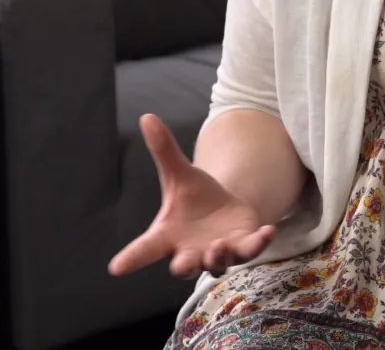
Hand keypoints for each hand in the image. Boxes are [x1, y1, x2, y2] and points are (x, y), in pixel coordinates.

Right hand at [107, 114, 276, 279]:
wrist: (223, 209)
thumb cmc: (194, 196)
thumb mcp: (179, 173)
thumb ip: (164, 150)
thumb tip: (147, 117)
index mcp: (167, 235)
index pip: (145, 248)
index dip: (131, 258)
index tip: (116, 267)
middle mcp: (190, 251)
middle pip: (183, 267)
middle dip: (184, 266)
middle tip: (181, 264)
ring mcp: (217, 253)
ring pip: (216, 264)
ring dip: (217, 257)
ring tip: (219, 244)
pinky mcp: (242, 247)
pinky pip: (250, 250)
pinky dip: (259, 243)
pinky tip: (269, 230)